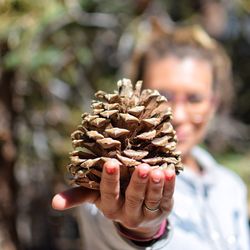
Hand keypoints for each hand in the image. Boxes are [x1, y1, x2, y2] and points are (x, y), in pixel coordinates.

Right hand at [52, 159, 174, 238]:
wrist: (137, 213)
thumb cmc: (114, 197)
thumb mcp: (96, 197)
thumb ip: (79, 196)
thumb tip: (53, 203)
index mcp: (110, 207)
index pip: (109, 194)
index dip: (109, 181)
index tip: (110, 163)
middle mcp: (129, 212)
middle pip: (133, 198)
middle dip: (137, 183)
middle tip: (140, 167)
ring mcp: (148, 212)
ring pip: (152, 199)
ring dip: (155, 185)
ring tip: (158, 170)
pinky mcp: (164, 208)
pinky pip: (167, 197)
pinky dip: (170, 185)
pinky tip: (170, 172)